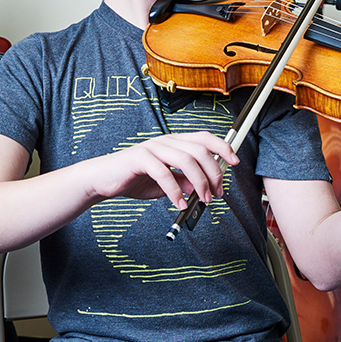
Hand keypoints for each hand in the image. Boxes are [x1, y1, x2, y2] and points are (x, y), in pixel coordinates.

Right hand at [90, 131, 238, 209]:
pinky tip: (178, 204)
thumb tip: (201, 187)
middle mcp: (166, 141)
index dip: (222, 146)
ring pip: (186, 159)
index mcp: (174, 143)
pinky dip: (175, 191)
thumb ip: (183, 180)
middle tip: (216, 194)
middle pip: (200, 150)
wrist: (105, 179)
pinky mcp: (140, 158)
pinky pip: (164, 173)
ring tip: (201, 200)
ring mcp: (153, 148)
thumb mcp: (167, 181)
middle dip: (213, 173)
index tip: (235, 162)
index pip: (204, 137)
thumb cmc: (136, 178)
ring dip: (199, 182)